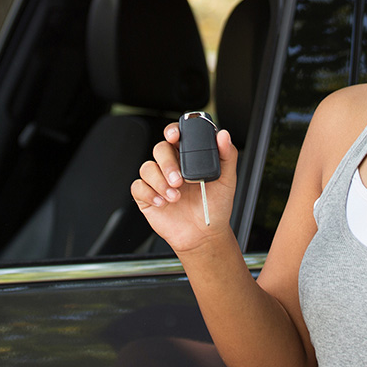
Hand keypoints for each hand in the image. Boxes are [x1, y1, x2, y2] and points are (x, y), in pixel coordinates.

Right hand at [132, 122, 238, 253]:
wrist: (204, 235)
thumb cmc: (215, 206)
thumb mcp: (228, 179)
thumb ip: (227, 155)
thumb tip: (224, 135)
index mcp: (189, 156)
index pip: (177, 135)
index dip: (173, 131)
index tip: (175, 136)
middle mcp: (172, 165)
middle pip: (160, 149)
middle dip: (168, 163)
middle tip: (179, 180)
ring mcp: (158, 180)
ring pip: (147, 167)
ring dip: (160, 182)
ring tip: (175, 197)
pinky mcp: (147, 196)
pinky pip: (138, 187)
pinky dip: (149, 193)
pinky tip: (163, 202)